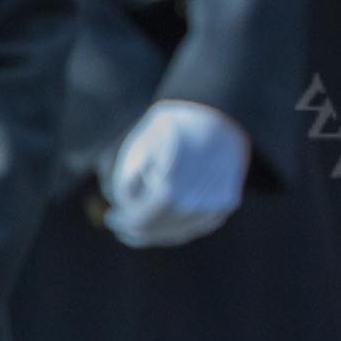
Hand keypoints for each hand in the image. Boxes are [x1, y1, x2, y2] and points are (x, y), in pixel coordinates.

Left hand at [101, 101, 251, 248]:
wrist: (218, 109)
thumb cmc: (174, 126)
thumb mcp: (139, 149)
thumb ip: (127, 185)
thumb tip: (127, 209)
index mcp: (170, 193)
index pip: (141, 222)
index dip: (124, 223)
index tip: (112, 218)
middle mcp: (196, 205)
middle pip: (162, 230)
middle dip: (140, 232)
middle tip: (124, 227)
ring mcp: (216, 205)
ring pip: (184, 231)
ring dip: (161, 231)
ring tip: (144, 225)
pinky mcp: (229, 201)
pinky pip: (202, 224)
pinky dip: (184, 226)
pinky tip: (171, 220)